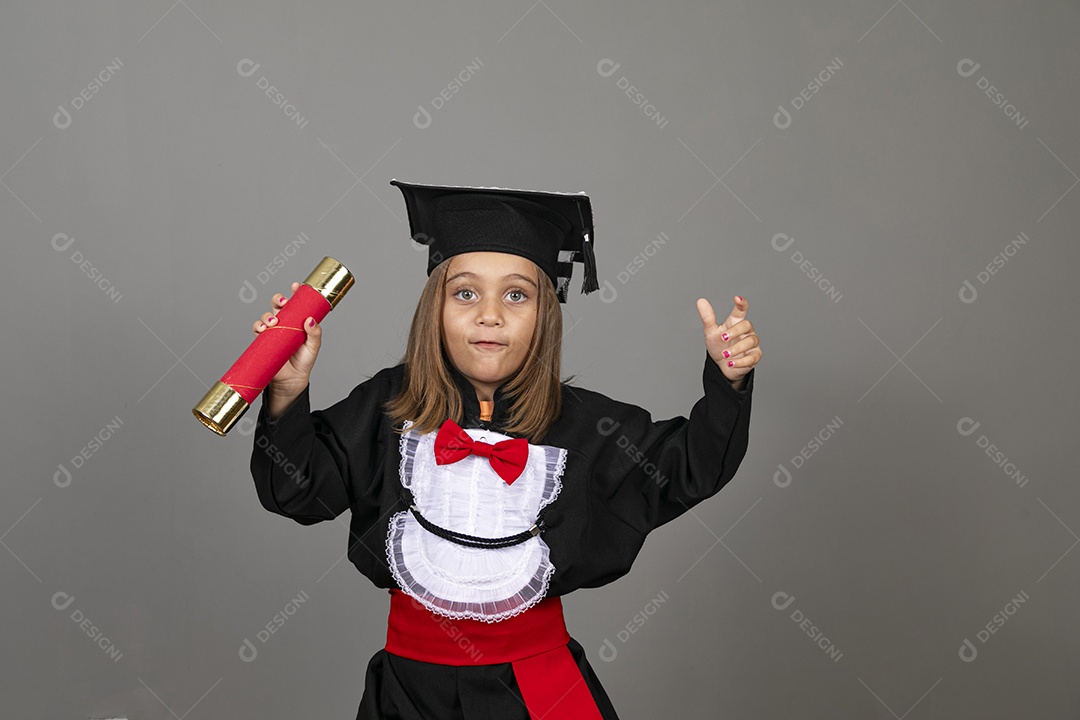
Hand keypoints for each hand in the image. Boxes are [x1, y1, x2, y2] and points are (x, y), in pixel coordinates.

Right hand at [252, 281, 322, 397]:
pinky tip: (263, 329)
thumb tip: (310, 320)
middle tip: (283, 303)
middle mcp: (284, 323)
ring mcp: (273, 331)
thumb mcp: (314, 346)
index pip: (296, 303)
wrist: (292, 380)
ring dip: (268, 315)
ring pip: (266, 315)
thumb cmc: (304, 360)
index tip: (296, 286)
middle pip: (277, 305)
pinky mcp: (263, 340)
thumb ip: (315, 333)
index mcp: (297, 320)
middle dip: (278, 299)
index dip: (295, 292)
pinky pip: (257, 329)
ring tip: (274, 322)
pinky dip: (258, 326)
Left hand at [697, 295, 760, 385]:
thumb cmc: (718, 346)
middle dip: (735, 331)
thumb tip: (700, 301)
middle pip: (746, 325)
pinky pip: (752, 357)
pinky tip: (730, 363)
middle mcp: (746, 331)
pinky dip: (740, 361)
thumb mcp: (711, 332)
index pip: (740, 311)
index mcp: (735, 322)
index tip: (737, 298)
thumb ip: (707, 318)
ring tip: (724, 354)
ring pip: (750, 341)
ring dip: (736, 348)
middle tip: (722, 338)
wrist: (722, 365)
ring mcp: (752, 343)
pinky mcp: (755, 356)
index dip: (741, 304)